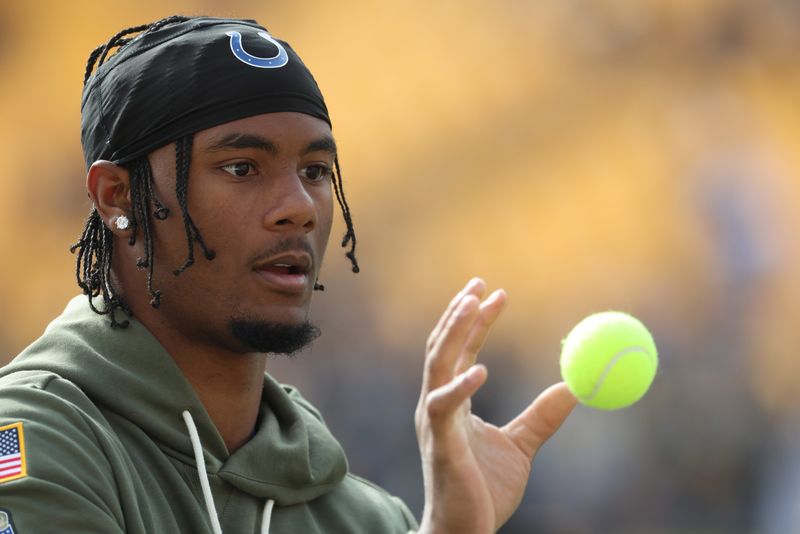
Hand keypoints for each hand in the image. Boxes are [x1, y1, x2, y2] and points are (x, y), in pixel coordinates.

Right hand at [415, 278, 576, 533]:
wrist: (466, 530)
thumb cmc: (483, 490)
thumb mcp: (522, 445)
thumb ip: (542, 416)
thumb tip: (574, 387)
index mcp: (454, 402)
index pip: (462, 350)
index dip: (477, 321)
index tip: (497, 294)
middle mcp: (438, 404)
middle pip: (444, 347)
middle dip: (460, 313)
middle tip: (480, 284)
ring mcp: (435, 421)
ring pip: (438, 365)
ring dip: (454, 331)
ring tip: (472, 304)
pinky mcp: (440, 443)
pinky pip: (445, 407)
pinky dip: (460, 386)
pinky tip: (480, 368)